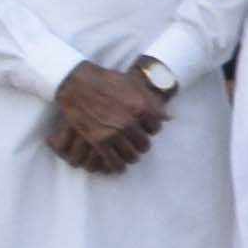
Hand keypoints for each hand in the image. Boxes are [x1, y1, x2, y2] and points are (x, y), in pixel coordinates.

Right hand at [51, 62, 168, 171]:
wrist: (78, 84)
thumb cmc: (107, 81)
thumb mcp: (133, 85)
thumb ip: (152, 101)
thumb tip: (169, 117)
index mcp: (141, 107)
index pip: (156, 128)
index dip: (151, 129)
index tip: (146, 129)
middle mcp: (130, 122)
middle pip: (144, 144)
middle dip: (141, 144)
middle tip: (137, 143)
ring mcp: (114, 133)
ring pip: (131, 156)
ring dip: (131, 156)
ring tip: (129, 154)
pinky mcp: (98, 142)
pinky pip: (113, 162)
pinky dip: (117, 166)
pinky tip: (118, 166)